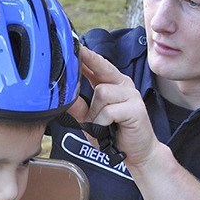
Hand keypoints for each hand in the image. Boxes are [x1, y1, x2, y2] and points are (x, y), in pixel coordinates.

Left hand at [72, 46, 159, 166]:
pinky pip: (108, 110)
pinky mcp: (136, 108)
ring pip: (102, 92)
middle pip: (101, 70)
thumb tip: (63, 95)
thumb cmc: (115, 135)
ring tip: (100, 125)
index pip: (99, 65)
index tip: (74, 46)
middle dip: (89, 64)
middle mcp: (124, 85)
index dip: (86, 55)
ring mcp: (131, 95)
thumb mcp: (91, 120)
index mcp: (114, 84)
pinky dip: (102, 123)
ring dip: (95, 112)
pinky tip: (107, 129)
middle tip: (78, 57)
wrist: (136, 154)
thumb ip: (79, 107)